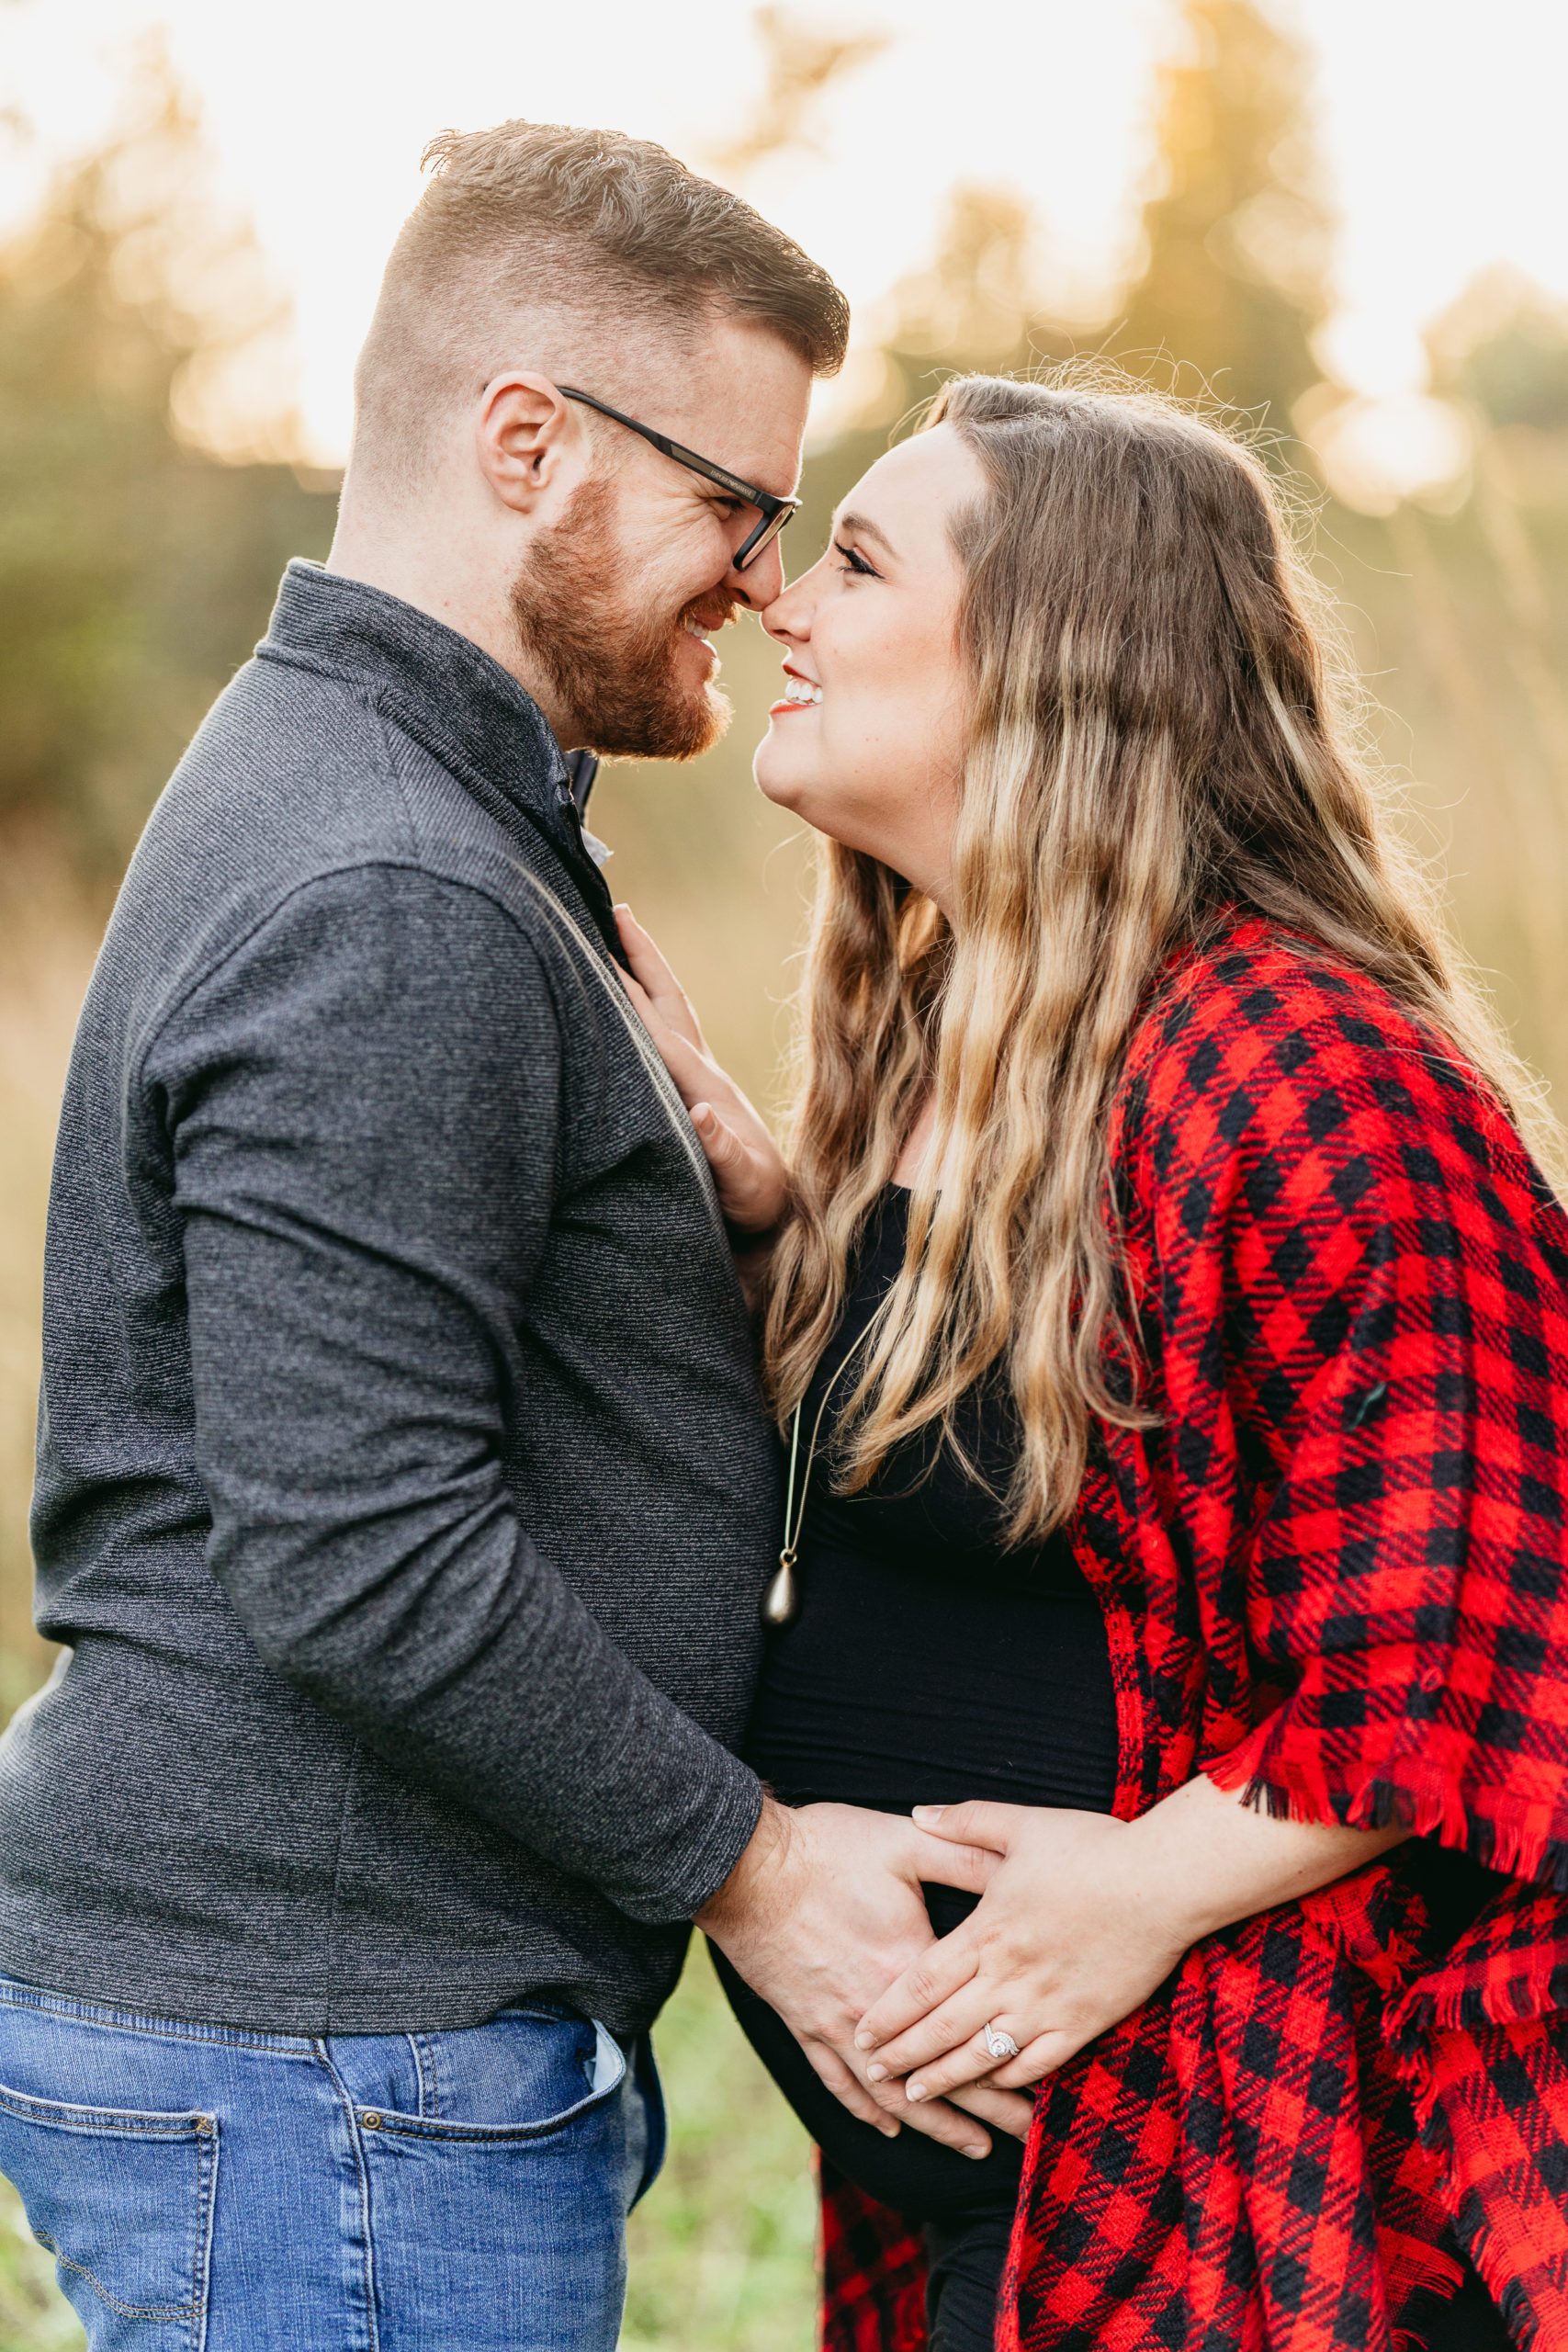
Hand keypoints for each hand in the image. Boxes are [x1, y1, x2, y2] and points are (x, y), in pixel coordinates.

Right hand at [614, 907, 788, 1234]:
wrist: (783, 1215)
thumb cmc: (758, 1205)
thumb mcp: (742, 1186)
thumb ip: (723, 1154)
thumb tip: (702, 1115)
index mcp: (704, 1085)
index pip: (658, 1029)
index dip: (626, 993)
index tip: (597, 951)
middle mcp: (703, 1071)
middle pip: (666, 998)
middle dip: (639, 954)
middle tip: (612, 907)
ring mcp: (701, 1076)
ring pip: (667, 1009)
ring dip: (642, 968)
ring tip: (617, 931)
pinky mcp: (697, 1089)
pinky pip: (666, 1032)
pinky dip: (644, 1004)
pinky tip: (628, 996)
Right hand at [697, 1797, 1032, 2155]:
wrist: (745, 1867)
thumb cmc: (826, 1849)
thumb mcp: (905, 1843)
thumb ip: (965, 1858)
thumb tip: (1018, 1865)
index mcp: (912, 1969)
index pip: (974, 2030)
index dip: (1015, 2063)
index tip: (1049, 2088)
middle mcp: (877, 2012)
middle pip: (943, 2076)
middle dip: (989, 2111)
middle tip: (1028, 2137)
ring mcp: (835, 2024)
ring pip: (893, 2093)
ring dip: (936, 2124)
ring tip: (973, 2149)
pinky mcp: (803, 2023)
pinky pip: (837, 2081)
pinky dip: (865, 2110)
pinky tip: (889, 2128)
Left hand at [853, 1782, 1410, 2104]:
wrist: (1164, 1882)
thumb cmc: (1093, 1847)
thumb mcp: (1022, 1824)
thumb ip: (965, 1822)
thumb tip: (918, 1813)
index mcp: (988, 1930)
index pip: (921, 1983)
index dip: (887, 2013)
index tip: (860, 2033)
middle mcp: (1010, 1976)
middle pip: (942, 2027)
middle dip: (902, 2055)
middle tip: (872, 2072)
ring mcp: (1048, 2004)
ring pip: (984, 2053)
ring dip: (945, 2078)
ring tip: (915, 2094)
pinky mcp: (1086, 2021)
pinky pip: (1038, 2062)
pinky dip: (1009, 2078)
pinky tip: (992, 2087)